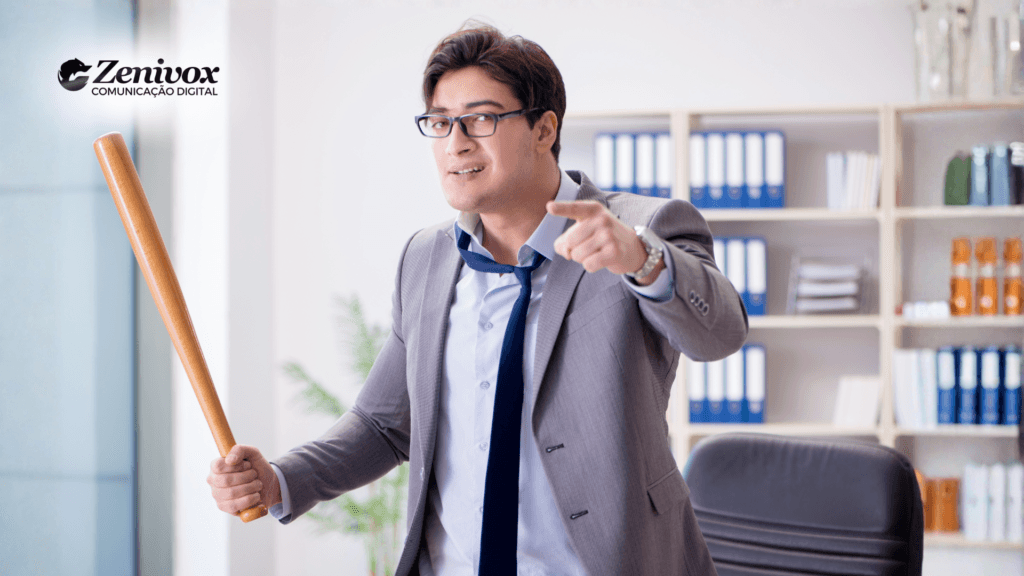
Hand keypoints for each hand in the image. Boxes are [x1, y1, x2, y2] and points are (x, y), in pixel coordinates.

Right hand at [207, 444, 280, 515]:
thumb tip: (229, 460)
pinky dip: (250, 499)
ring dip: (250, 487)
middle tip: (254, 475)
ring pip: (231, 493)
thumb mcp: (253, 453)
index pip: (218, 466)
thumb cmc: (257, 468)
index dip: (236, 466)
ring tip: (257, 485)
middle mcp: (214, 481)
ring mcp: (218, 496)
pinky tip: (255, 496)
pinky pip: (234, 505)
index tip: (248, 465)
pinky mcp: (225, 508)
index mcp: (216, 467)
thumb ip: (240, 449)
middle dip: (246, 477)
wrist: (268, 485)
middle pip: (225, 480)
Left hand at [547, 200, 663, 283]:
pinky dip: (591, 266)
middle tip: (589, 246)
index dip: (561, 208)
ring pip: (577, 255)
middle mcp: (601, 220)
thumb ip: (567, 239)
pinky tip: (602, 260)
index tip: (549, 207)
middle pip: (570, 242)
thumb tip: (564, 251)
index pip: (574, 209)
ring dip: (583, 259)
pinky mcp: (614, 251)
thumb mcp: (585, 231)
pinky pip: (588, 265)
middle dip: (573, 250)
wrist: (633, 248)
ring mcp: (609, 235)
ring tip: (597, 252)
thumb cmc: (602, 238)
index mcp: (593, 210)